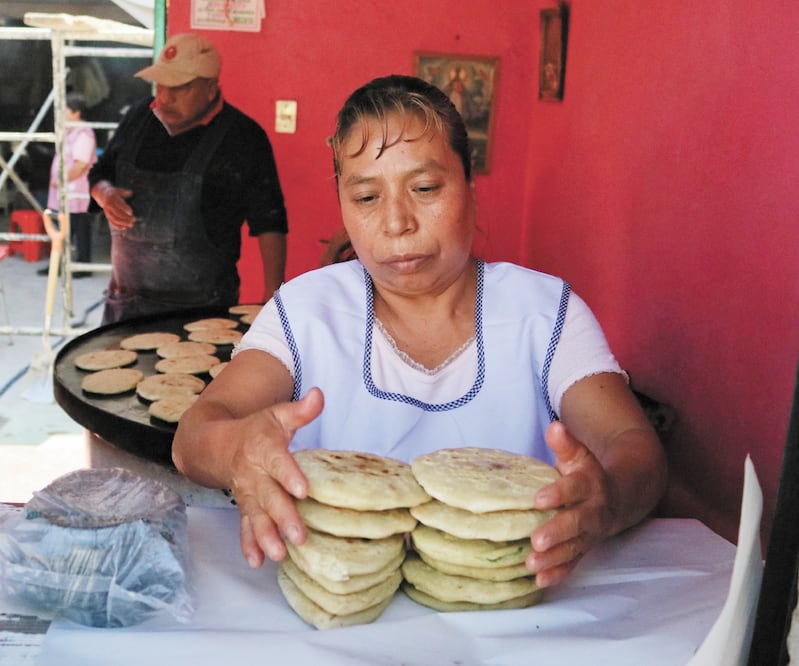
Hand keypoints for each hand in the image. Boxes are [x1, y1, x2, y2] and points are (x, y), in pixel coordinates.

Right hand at [93, 181, 134, 229]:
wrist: (102, 195)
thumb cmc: (114, 193)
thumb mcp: (118, 190)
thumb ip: (125, 192)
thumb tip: (130, 192)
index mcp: (112, 198)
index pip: (118, 204)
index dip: (125, 209)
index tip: (131, 212)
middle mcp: (109, 205)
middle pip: (117, 213)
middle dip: (126, 217)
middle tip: (134, 219)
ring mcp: (107, 211)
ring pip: (114, 219)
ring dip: (123, 223)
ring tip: (131, 224)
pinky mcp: (107, 215)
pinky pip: (112, 222)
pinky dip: (118, 226)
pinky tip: (125, 227)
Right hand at [230, 388, 323, 567]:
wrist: (218, 445)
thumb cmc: (257, 430)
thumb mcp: (277, 415)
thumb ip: (301, 409)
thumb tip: (319, 394)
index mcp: (264, 449)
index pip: (278, 462)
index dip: (290, 475)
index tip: (303, 490)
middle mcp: (254, 475)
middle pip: (269, 497)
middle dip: (283, 517)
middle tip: (299, 535)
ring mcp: (247, 494)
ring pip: (256, 517)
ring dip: (266, 537)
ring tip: (279, 554)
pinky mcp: (244, 508)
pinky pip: (244, 528)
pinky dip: (249, 545)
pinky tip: (257, 562)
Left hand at [526, 421, 615, 587]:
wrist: (622, 497)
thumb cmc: (589, 474)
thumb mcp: (580, 456)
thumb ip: (566, 444)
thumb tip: (554, 426)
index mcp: (591, 485)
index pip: (575, 488)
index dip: (558, 493)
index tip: (538, 499)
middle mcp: (594, 511)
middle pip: (577, 523)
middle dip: (557, 532)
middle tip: (536, 541)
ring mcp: (591, 533)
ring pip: (574, 548)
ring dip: (554, 558)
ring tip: (531, 564)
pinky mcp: (586, 548)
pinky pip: (574, 563)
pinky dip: (558, 573)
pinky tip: (540, 581)